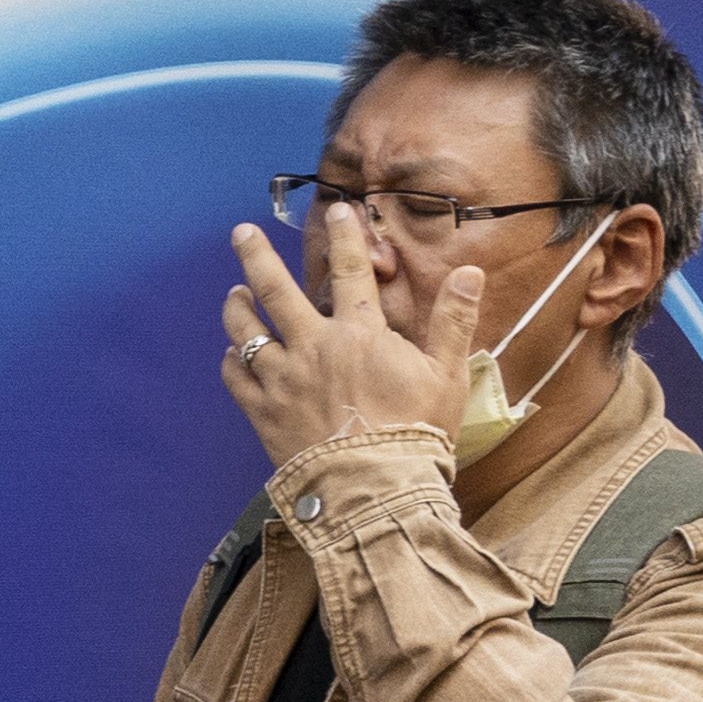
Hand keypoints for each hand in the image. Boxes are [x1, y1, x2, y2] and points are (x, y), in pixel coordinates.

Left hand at [219, 201, 480, 467]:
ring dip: (237, 308)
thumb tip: (470, 272)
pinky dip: (233, 362)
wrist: (377, 491)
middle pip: (275, 290)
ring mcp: (283, 380)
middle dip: (256, 257)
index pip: (350, 271)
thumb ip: (452, 320)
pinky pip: (237, 379)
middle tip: (241, 234)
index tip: (339, 210)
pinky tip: (232, 355)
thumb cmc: (416, 433)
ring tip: (233, 294)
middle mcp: (313, 348)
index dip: (345, 237)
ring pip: (247, 332)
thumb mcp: (446, 374)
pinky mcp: (263, 413)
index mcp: (358, 334)